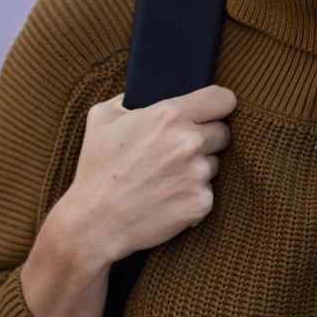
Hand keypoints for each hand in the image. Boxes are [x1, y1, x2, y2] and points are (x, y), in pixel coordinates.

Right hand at [60, 85, 236, 264]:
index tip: (213, 112)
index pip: (223, 99)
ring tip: (165, 178)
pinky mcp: (201, 202)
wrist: (93, 224)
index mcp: (170, 114)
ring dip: (198, 168)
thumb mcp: (101, 118)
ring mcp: (197, 173)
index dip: (219, 105)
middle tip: (178, 152)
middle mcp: (189, 141)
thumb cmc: (96, 170)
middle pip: (223, 132)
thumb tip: (143, 92)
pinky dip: (192, 195)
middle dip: (206, 139)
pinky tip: (167, 199)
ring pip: (215, 163)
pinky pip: (207, 191)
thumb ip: (129, 98)